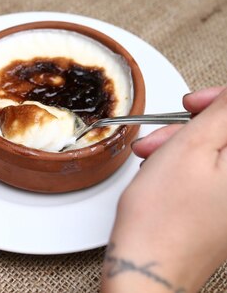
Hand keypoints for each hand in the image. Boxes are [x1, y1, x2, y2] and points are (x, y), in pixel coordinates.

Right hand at [101, 87, 226, 292]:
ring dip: (185, 143)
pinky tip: (161, 168)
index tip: (195, 103)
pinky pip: (211, 174)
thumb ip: (222, 113)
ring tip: (153, 152)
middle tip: (169, 126)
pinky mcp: (223, 213)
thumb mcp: (191, 145)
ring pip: (217, 153)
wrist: (148, 267)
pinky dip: (186, 163)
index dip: (220, 100)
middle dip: (197, 124)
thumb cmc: (165, 216)